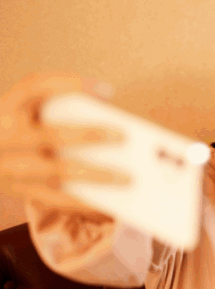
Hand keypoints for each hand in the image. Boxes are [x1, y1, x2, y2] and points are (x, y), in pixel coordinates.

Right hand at [0, 73, 123, 207]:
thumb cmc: (11, 132)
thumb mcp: (20, 112)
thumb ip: (51, 104)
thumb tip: (105, 106)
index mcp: (6, 107)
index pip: (35, 86)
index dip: (71, 84)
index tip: (107, 90)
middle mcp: (4, 134)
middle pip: (52, 135)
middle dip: (90, 136)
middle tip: (124, 137)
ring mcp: (8, 166)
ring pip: (59, 172)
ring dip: (97, 176)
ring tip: (128, 178)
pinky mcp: (16, 190)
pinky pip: (55, 199)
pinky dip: (83, 202)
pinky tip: (107, 203)